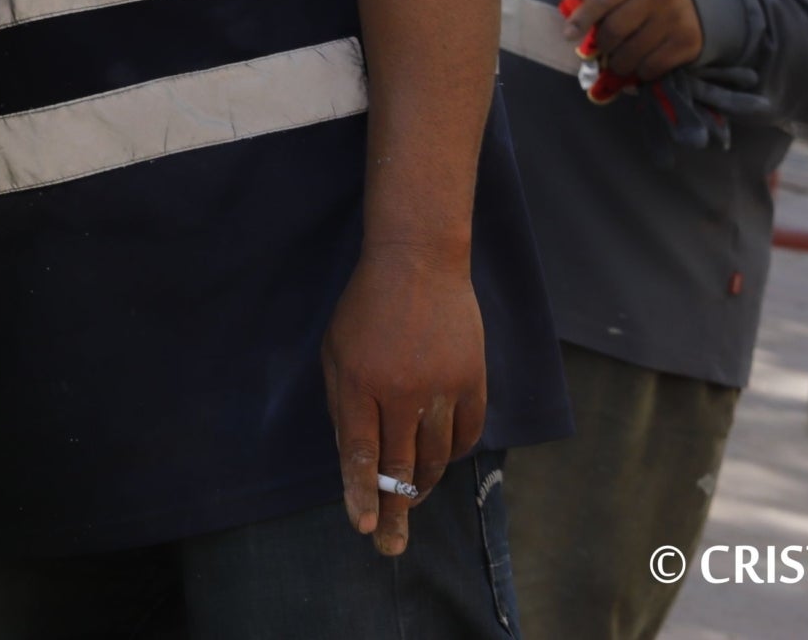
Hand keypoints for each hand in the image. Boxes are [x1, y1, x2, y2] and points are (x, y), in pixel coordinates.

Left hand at [321, 246, 485, 556]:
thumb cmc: (366, 307)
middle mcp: (402, 390)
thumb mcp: (336, 351)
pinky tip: (438, 463)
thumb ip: (342, 406)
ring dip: (421, 486)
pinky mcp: (472, 379)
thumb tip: (354, 461)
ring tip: (409, 502)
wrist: (418, 262)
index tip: (361, 526)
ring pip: (435, 457)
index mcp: (359, 381)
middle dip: (393, 513)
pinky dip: (452, 456)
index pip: (361, 453)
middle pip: (400, 467)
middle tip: (389, 546)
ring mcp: (442, 386)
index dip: (360, 494)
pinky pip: (465, 435)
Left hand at [563, 0, 772, 149]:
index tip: (568, 35)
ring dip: (617, 63)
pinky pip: (650, 68)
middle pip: (614, 31)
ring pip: (630, 55)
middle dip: (601, 46)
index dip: (582, 18)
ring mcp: (674, 22)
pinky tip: (640, 65)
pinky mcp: (686, 45)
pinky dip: (638, 72)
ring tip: (619, 60)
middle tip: (601, 50)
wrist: (704, 4)